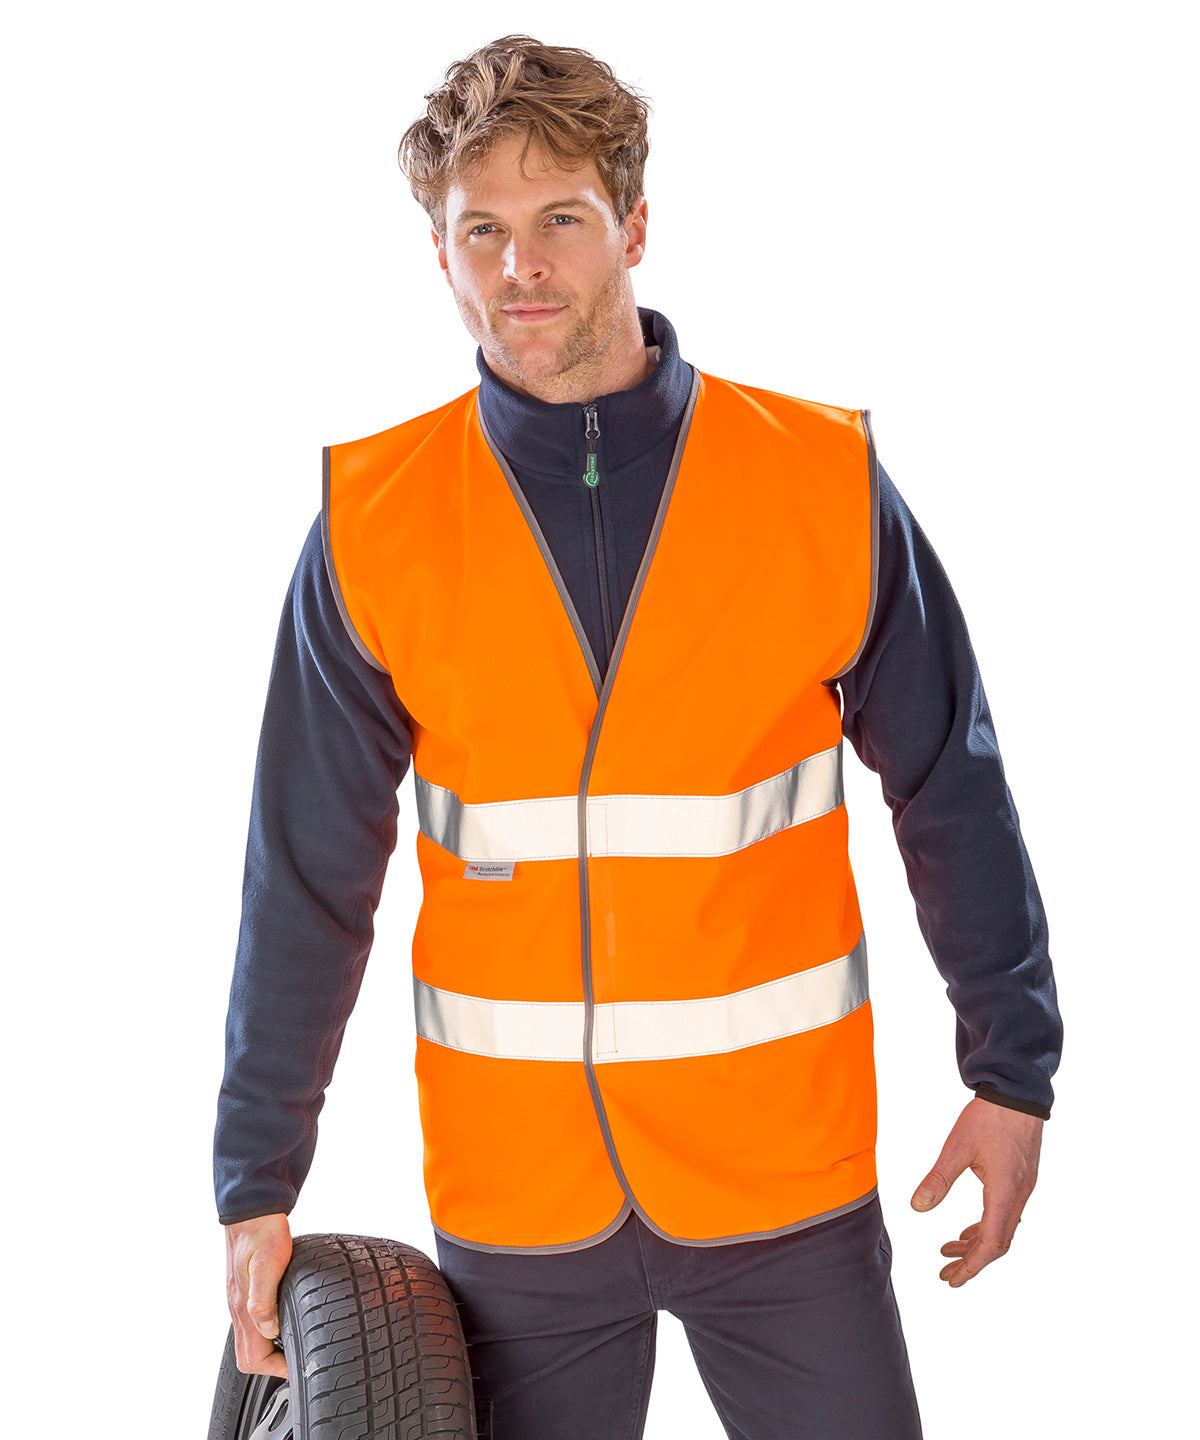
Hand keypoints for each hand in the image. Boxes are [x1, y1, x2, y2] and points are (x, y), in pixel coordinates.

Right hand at [225, 1213, 292, 1376]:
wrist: (253, 1211)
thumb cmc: (263, 1233)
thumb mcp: (268, 1263)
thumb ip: (263, 1300)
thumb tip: (268, 1330)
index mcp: (243, 1308)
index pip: (253, 1359)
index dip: (276, 1368)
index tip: (298, 1362)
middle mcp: (239, 1309)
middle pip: (249, 1357)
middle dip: (273, 1364)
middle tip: (297, 1356)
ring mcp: (241, 1300)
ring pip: (251, 1341)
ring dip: (271, 1348)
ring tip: (295, 1341)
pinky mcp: (246, 1291)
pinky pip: (254, 1322)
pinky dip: (269, 1330)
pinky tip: (286, 1318)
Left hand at [910, 1096, 1042, 1287]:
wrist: (1018, 1094)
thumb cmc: (989, 1117)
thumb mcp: (957, 1147)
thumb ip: (937, 1179)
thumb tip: (917, 1207)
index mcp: (1004, 1192)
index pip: (992, 1243)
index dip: (972, 1265)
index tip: (952, 1279)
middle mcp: (1018, 1195)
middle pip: (998, 1243)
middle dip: (972, 1261)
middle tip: (946, 1272)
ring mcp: (1023, 1188)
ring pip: (1002, 1228)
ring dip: (977, 1243)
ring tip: (949, 1248)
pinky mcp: (1022, 1178)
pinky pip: (1005, 1214)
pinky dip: (987, 1226)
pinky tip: (970, 1227)